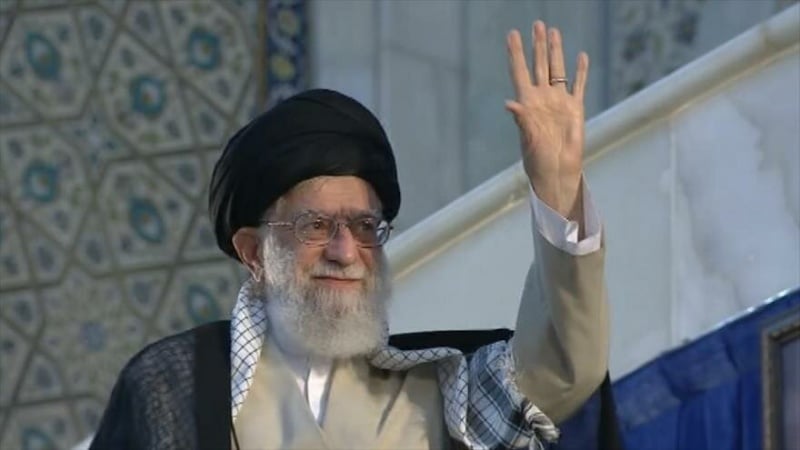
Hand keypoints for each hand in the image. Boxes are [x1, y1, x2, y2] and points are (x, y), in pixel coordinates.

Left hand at [506, 21, 588, 222]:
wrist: (557, 172)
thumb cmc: (537, 160)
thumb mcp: (527, 139)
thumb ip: (520, 120)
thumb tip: (510, 103)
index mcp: (527, 104)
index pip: (520, 72)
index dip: (516, 53)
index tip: (513, 35)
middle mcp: (542, 98)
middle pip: (539, 65)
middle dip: (537, 45)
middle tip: (537, 24)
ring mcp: (558, 102)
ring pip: (557, 70)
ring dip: (556, 51)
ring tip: (554, 31)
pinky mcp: (575, 109)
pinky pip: (578, 85)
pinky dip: (580, 71)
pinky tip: (581, 56)